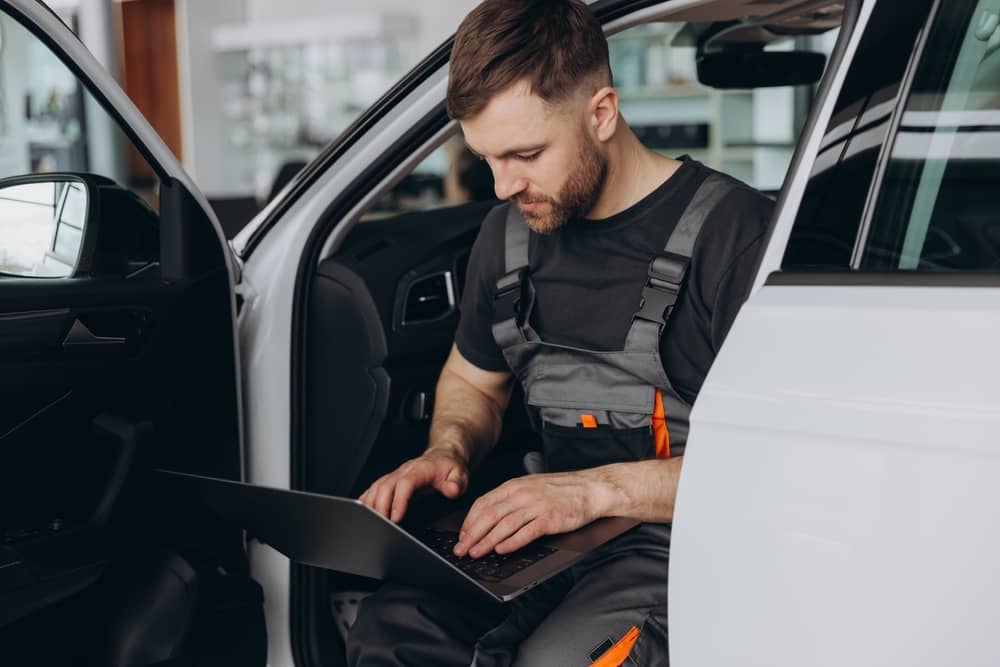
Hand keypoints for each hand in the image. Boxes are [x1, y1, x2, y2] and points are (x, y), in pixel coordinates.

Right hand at [359, 449, 469, 522]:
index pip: (405, 483)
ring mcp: (396, 474)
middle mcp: (405, 470)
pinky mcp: (392, 479)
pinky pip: (375, 487)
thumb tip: (451, 490)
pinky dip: (367, 499)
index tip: (396, 517)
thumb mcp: (460, 475)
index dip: (398, 500)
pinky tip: (363, 510)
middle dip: (380, 506)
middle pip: (386, 485)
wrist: (444, 455)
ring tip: (369, 521)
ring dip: (371, 503)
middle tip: (380, 525)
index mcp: (421, 469)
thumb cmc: (450, 467)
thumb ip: (456, 484)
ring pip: (377, 486)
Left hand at [454, 472, 601, 558]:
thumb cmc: (561, 490)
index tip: (461, 537)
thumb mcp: (530, 487)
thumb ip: (510, 499)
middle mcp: (522, 493)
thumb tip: (487, 518)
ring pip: (504, 524)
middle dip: (472, 535)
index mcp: (515, 485)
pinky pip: (526, 531)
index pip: (483, 503)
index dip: (469, 522)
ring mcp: (536, 505)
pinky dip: (512, 542)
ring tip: (477, 553)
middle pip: (489, 515)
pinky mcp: (550, 518)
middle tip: (461, 549)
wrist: (591, 488)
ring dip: (487, 541)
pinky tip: (502, 550)